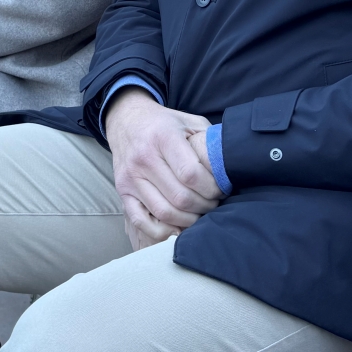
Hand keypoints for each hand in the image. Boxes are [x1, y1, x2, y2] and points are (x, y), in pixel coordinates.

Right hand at [105, 89, 221, 249]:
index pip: (191, 174)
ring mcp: (130, 177)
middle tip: (213, 203)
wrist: (127, 121)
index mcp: (163, 137)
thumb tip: (228, 168)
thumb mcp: (190, 122)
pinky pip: (141, 221)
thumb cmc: (164, 124)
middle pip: (180, 197)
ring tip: (198, 212)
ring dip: (188, 219)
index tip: (220, 189)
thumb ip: (209, 142)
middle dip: (204, 206)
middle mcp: (143, 158)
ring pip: (164, 212)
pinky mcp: (123, 191)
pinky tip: (177, 225)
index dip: (212, 188)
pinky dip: (162, 230)